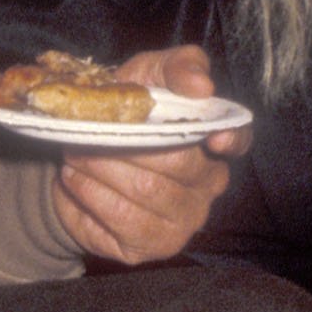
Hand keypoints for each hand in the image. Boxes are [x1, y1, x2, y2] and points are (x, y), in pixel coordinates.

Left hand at [50, 45, 235, 266]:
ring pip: (147, 191)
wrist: (74, 161)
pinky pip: (124, 219)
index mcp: (214, 140)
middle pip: (177, 163)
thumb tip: (202, 86)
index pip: (238, 139)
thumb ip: (178, 67)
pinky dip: (93, 195)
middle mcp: (208, 184)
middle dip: (128, 144)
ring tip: (76, 154)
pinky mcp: (152, 244)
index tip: (212, 137)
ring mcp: (184, 219)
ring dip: (103, 167)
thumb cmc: (123, 113)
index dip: (229, 138)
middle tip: (90, 133)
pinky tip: (76, 180)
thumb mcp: (147, 75)